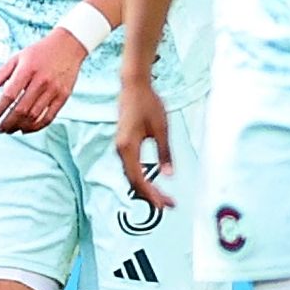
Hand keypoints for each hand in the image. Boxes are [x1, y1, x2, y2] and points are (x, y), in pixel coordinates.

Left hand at [0, 29, 85, 133]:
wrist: (68, 45)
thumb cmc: (40, 51)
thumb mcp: (19, 56)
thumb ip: (3, 72)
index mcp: (27, 69)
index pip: (10, 94)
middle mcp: (41, 81)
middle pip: (21, 109)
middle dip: (8, 123)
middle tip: (0, 129)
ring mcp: (54, 90)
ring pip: (34, 116)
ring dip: (20, 126)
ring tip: (11, 130)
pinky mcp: (63, 96)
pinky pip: (49, 117)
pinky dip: (36, 126)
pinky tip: (26, 129)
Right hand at [114, 74, 174, 210]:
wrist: (134, 86)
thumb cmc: (148, 103)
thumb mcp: (162, 128)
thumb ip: (165, 153)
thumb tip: (169, 175)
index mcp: (128, 147)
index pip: (138, 179)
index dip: (151, 195)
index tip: (165, 204)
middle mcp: (121, 150)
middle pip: (133, 181)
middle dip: (150, 195)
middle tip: (168, 204)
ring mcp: (121, 147)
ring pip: (131, 176)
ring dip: (145, 188)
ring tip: (162, 197)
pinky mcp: (124, 144)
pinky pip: (131, 167)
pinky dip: (141, 178)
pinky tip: (151, 183)